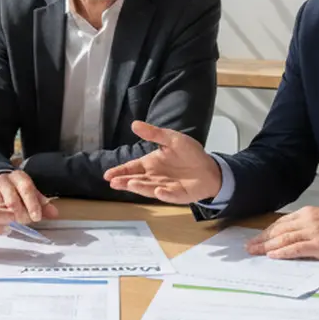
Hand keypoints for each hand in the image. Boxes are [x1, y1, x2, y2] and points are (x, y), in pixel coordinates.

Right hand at [0, 170, 58, 223]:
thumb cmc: (16, 191)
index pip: (27, 188)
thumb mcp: (30, 194)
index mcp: (18, 176)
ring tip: (13, 224)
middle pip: (13, 201)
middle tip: (25, 222)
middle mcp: (3, 180)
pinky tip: (1, 225)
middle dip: (21, 215)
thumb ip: (42, 204)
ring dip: (8, 220)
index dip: (32, 204)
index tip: (37, 217)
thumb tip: (54, 213)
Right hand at [102, 121, 222, 202]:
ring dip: (140, 187)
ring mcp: (165, 187)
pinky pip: (170, 195)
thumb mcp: (172, 139)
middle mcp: (154, 177)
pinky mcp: (178, 195)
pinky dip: (164, 194)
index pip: (132, 168)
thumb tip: (134, 124)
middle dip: (125, 181)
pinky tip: (158, 191)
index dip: (120, 171)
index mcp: (151, 163)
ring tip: (130, 184)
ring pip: (149, 188)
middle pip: (136, 180)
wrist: (210, 168)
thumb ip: (154, 134)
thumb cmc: (190, 153)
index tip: (108, 175)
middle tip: (113, 183)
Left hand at [245, 206, 318, 259]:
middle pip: (279, 230)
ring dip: (267, 246)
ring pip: (284, 239)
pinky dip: (282, 252)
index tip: (256, 238)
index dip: (267, 231)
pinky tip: (272, 255)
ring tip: (255, 251)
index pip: (281, 223)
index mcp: (307, 213)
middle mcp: (307, 220)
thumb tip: (290, 236)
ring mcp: (313, 232)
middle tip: (249, 247)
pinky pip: (296, 248)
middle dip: (262, 239)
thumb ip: (306, 226)